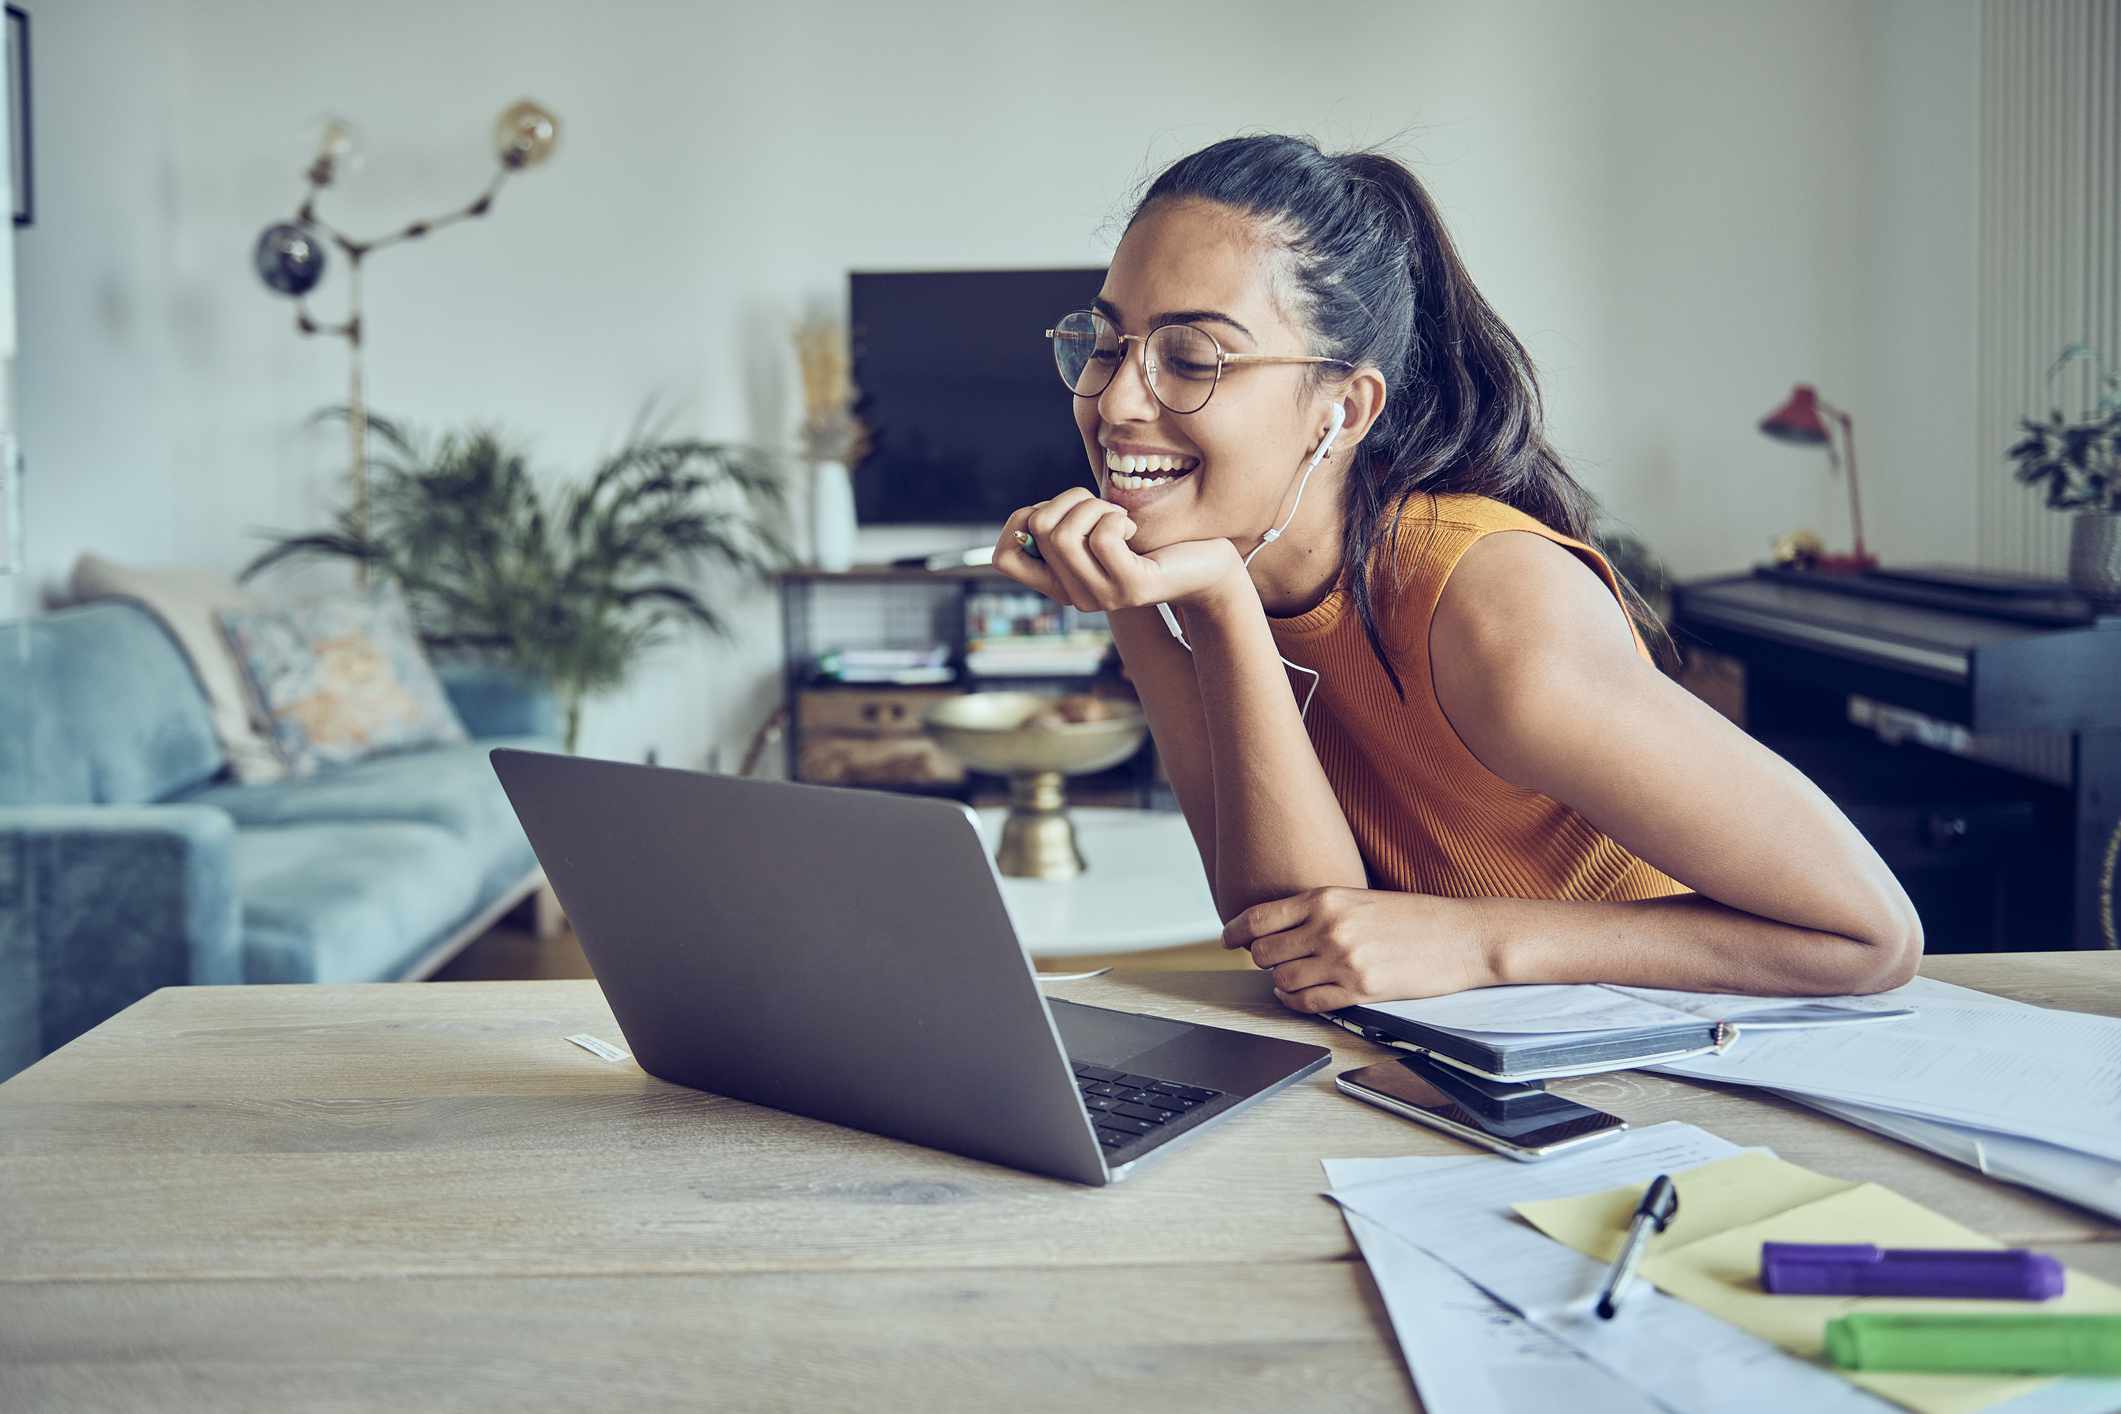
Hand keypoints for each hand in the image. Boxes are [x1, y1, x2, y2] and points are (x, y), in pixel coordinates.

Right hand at [992, 487, 1245, 614]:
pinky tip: (1133, 527)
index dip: (1017, 521)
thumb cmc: (1151, 541)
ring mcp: (1101, 596)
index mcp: (1060, 582)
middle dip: (1069, 498)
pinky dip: (1116, 517)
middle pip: (1038, 528)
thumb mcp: (1099, 531)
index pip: (1003, 558)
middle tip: (1101, 507)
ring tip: (1118, 516)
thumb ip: (1067, 526)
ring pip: (1062, 533)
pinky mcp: (1131, 588)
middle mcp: (1074, 596)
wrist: (1205, 568)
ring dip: (1093, 506)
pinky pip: (1103, 537)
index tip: (1054, 510)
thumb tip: (1033, 516)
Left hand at [1220, 887, 1499, 1010]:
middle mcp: (1329, 927)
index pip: (1260, 916)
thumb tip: (1283, 928)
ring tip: (1288, 979)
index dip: (1236, 931)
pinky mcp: (1361, 990)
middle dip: (1261, 960)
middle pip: (1264, 951)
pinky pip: (1308, 1002)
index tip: (1227, 940)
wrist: (1463, 936)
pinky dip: (1295, 1003)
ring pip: (1282, 979)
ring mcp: (1343, 960)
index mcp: (1327, 898)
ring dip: (1279, 982)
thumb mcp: (1362, 899)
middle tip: (1270, 962)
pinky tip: (1299, 997)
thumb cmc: (1417, 917)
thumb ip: (1323, 910)